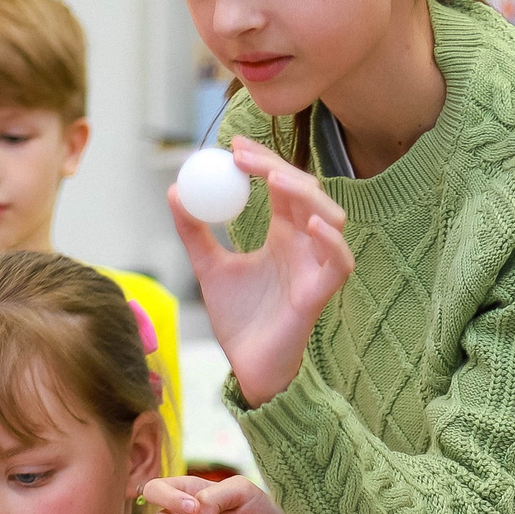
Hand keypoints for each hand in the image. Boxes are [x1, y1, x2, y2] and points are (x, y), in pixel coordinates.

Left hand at [171, 135, 354, 404]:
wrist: (246, 367)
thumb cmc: (239, 320)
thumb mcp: (209, 268)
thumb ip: (195, 232)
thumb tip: (175, 191)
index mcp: (282, 236)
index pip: (281, 185)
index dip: (262, 161)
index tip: (234, 145)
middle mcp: (304, 246)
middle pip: (306, 193)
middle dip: (278, 168)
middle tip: (244, 157)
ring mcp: (316, 268)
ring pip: (331, 219)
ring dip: (305, 195)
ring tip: (274, 180)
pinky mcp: (321, 294)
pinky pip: (339, 262)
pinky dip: (331, 241)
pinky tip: (309, 225)